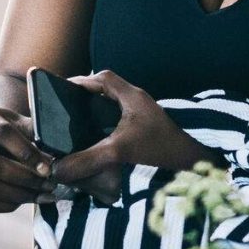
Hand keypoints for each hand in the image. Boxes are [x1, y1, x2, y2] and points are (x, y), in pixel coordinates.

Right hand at [0, 101, 52, 212]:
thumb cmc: (4, 128)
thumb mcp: (17, 122)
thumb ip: (33, 134)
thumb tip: (53, 158)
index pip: (1, 132)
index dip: (26, 152)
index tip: (47, 167)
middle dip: (26, 178)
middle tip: (49, 185)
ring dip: (19, 195)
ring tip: (42, 195)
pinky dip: (6, 205)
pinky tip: (24, 201)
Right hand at [48, 71, 205, 202]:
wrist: (190, 161)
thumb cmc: (160, 149)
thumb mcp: (119, 152)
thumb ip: (88, 159)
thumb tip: (58, 170)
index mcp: (132, 96)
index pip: (103, 77)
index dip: (81, 81)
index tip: (63, 90)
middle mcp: (138, 100)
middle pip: (107, 87)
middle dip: (86, 94)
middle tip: (68, 106)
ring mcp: (143, 112)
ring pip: (114, 102)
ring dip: (97, 107)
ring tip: (78, 120)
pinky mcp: (146, 126)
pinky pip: (121, 116)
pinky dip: (107, 121)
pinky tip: (98, 136)